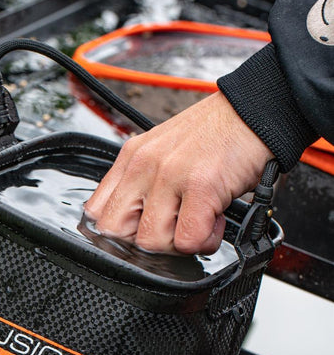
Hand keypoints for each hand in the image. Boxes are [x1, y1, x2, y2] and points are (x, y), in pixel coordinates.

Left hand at [84, 91, 274, 254]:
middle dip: (145, 243)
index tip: (142, 233)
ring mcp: (169, 175)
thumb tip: (134, 224)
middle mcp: (144, 165)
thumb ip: (142, 185)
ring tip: (199, 222)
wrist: (257, 111)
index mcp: (131, 158)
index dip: (118, 233)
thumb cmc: (216, 135)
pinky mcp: (201, 186)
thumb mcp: (164, 153)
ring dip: (178, 244)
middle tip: (172, 231)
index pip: (96, 211)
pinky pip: (188, 240)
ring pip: (150, 242)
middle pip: (115, 232)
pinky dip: (206, 241)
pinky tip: (215, 220)